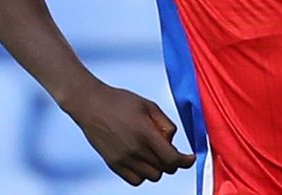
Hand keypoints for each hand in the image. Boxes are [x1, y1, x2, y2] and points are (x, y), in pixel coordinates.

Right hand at [60, 79, 196, 184]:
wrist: (91, 105)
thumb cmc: (120, 101)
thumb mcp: (149, 105)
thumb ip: (165, 123)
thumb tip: (172, 140)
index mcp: (145, 134)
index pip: (172, 159)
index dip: (185, 161)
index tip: (190, 158)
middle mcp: (135, 150)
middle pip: (164, 170)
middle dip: (172, 161)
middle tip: (168, 149)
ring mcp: (123, 159)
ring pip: (151, 177)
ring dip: (158, 168)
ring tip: (152, 152)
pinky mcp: (113, 164)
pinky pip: (135, 180)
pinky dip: (143, 174)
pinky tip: (142, 160)